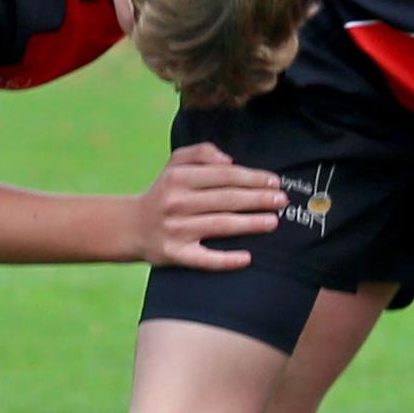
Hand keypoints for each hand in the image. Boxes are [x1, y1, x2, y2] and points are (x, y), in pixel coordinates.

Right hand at [131, 143, 287, 268]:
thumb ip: (201, 152)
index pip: (224, 176)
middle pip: (226, 199)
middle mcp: (176, 202)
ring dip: (250, 224)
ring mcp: (176, 230)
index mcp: (178, 178)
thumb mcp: (175, 164)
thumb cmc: (163, 192)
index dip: (252, 178)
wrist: (131, 226)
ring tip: (273, 222)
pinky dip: (226, 260)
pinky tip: (247, 257)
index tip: (274, 181)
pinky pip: (205, 259)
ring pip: (221, 225)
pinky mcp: (175, 254)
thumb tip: (229, 160)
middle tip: (282, 200)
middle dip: (258, 199)